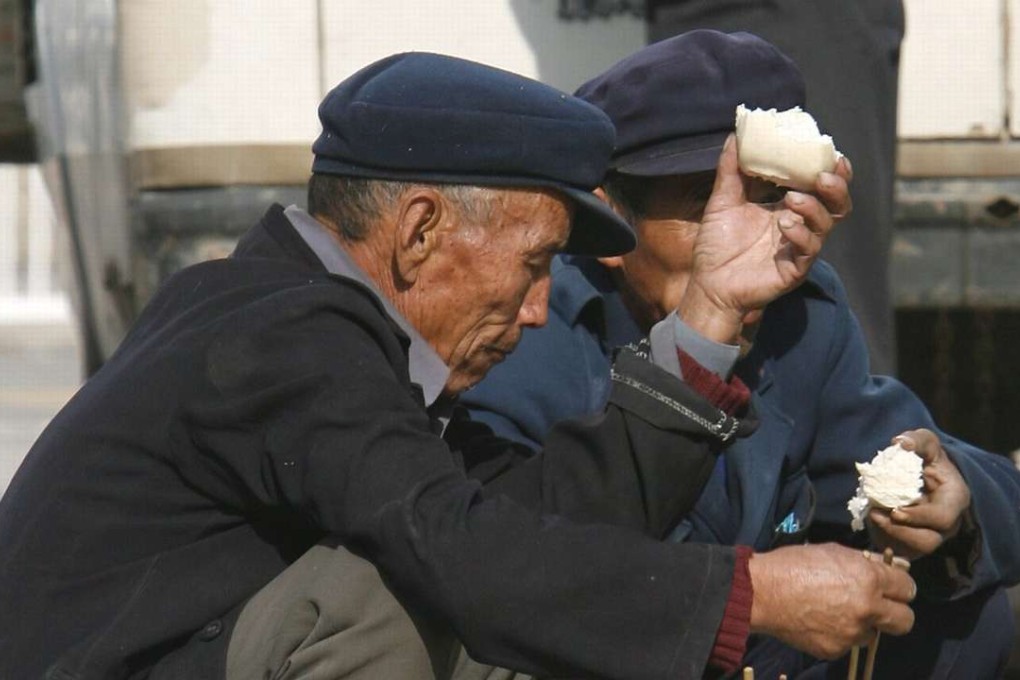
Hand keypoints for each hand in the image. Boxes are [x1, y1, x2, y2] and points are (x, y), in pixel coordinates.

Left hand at [677, 134, 851, 342]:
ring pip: (826, 225)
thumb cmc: (716, 246)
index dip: (831, 169)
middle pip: (836, 204)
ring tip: (792, 199)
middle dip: (836, 187)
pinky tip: (785, 226)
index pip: (820, 186)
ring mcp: (799, 249)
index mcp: (787, 208)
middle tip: (823, 175)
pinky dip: (801, 235)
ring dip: (814, 208)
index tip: (831, 152)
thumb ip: (730, 170)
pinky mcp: (794, 270)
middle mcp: (799, 226)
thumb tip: (734, 135)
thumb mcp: (722, 202)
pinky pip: (809, 251)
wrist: (707, 286)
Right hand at [748, 543, 914, 658]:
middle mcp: (867, 608)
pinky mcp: (836, 649)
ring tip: (838, 611)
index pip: (908, 588)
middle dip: (896, 612)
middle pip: (905, 620)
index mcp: (868, 579)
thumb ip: (867, 561)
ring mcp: (852, 632)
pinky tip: (821, 620)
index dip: (900, 586)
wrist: (762, 592)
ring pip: (874, 633)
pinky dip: (840, 633)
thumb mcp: (834, 551)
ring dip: (864, 624)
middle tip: (879, 606)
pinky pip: (848, 642)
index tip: (892, 587)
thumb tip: (893, 565)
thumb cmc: (795, 564)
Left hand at [867, 429, 971, 559]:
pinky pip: (899, 553)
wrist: (918, 474)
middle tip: (876, 514)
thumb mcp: (926, 443)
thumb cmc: (926, 457)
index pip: (943, 517)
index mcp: (954, 500)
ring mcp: (930, 535)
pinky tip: (870, 531)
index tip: (896, 510)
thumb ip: (917, 440)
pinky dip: (883, 546)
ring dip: (889, 536)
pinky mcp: (911, 542)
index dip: (920, 517)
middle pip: (928, 541)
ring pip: (913, 551)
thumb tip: (901, 443)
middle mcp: (946, 524)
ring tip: (872, 516)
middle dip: (900, 531)